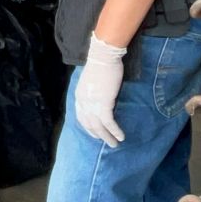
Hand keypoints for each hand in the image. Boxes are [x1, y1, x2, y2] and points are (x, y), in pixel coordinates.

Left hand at [75, 33, 127, 147]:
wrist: (103, 57)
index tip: (95, 133)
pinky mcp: (103, 103)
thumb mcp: (91, 81)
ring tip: (115, 144)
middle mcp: (83, 102)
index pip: (81, 116)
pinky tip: (121, 136)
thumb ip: (92, 92)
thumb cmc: (100, 65)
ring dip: (107, 137)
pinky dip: (114, 131)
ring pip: (98, 126)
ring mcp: (92, 103)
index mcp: (79, 96)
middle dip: (98, 135)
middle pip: (89, 124)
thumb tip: (99, 98)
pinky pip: (108, 122)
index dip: (88, 127)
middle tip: (107, 142)